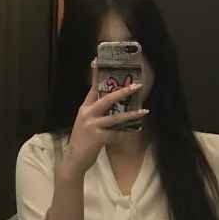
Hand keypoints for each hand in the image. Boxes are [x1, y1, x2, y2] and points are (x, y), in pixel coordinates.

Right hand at [59, 58, 148, 177]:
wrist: (74, 159)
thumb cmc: (83, 141)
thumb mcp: (86, 124)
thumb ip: (96, 114)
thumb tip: (114, 108)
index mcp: (84, 108)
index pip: (92, 88)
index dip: (96, 74)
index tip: (97, 60)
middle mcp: (87, 114)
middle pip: (107, 99)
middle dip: (123, 92)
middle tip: (137, 86)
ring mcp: (92, 125)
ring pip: (116, 117)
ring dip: (132, 114)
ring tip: (144, 112)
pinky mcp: (97, 136)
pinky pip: (115, 133)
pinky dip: (120, 135)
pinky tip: (120, 139)